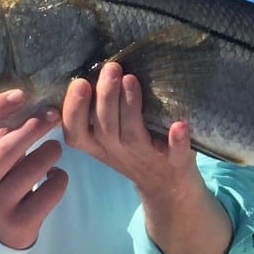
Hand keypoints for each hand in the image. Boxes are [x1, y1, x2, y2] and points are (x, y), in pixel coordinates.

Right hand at [0, 90, 68, 249]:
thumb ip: (0, 132)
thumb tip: (31, 97)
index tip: (21, 94)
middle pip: (8, 148)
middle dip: (35, 127)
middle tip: (54, 115)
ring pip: (34, 169)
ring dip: (51, 151)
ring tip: (55, 148)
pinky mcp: (20, 222)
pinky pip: (51, 191)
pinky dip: (60, 177)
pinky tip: (55, 175)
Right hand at [62, 62, 231, 253]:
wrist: (169, 187)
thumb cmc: (136, 148)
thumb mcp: (110, 135)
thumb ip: (100, 111)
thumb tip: (94, 65)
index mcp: (99, 145)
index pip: (76, 132)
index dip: (73, 110)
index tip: (79, 83)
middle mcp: (118, 152)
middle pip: (105, 128)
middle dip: (105, 97)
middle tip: (111, 68)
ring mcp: (146, 158)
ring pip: (132, 135)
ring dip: (131, 107)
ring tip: (130, 79)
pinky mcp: (175, 163)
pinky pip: (175, 155)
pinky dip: (177, 141)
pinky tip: (179, 124)